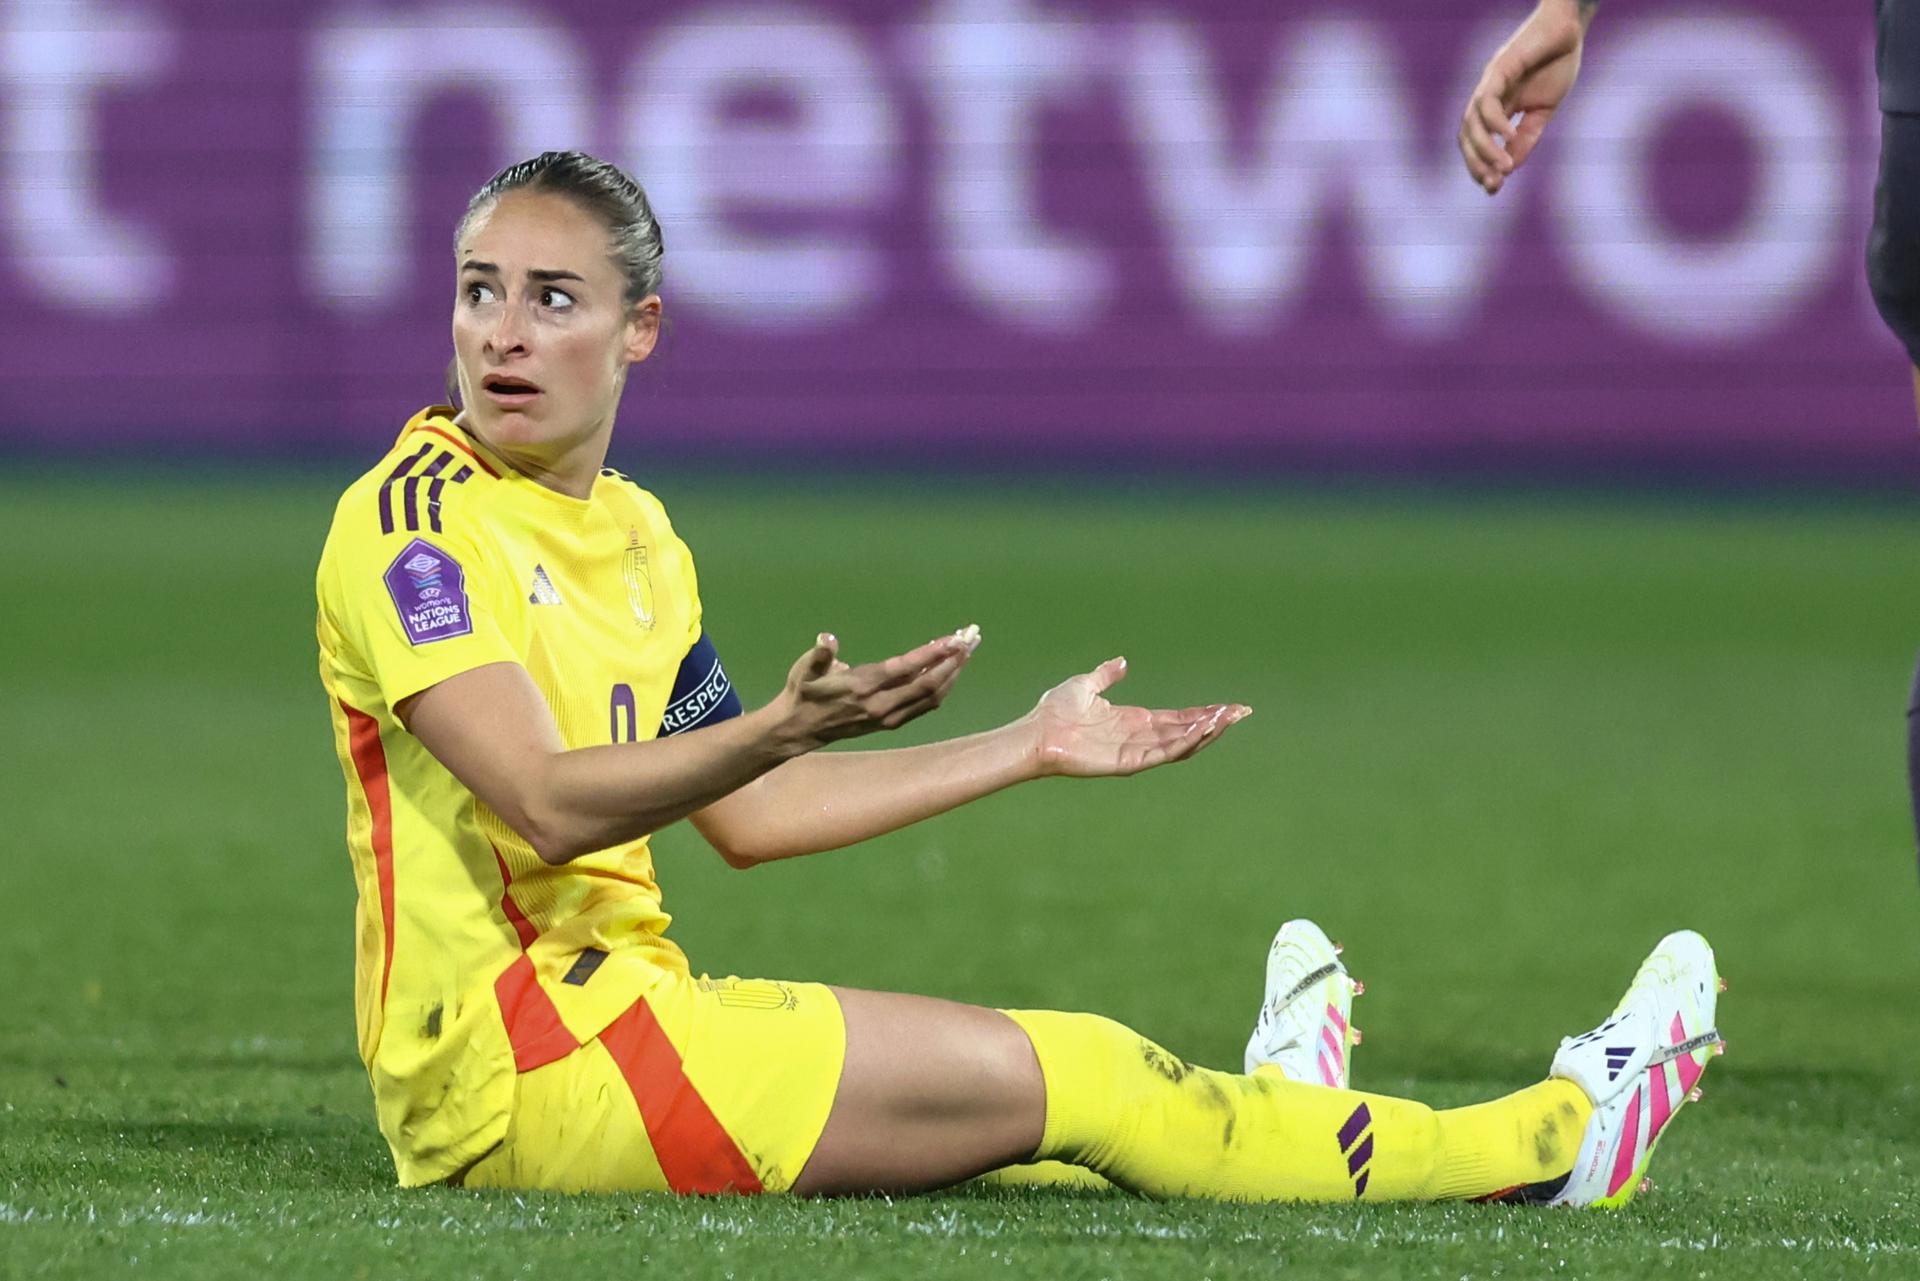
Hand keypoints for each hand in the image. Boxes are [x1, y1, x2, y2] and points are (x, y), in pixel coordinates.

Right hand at [768, 626, 978, 753]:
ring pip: (932, 697)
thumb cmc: (803, 691)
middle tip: (971, 639)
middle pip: (928, 684)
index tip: (953, 639)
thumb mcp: (804, 669)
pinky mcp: (893, 722)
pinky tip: (952, 672)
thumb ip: (819, 655)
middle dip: (953, 662)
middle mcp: (882, 704)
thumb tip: (826, 640)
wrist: (801, 729)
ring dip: (953, 674)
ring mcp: (890, 717)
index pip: (906, 669)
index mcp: (863, 686)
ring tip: (968, 651)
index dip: (932, 654)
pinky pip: (926, 705)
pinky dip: (944, 687)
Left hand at [1025, 656, 1249, 778]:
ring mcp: (1136, 751)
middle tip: (1241, 711)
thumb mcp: (1085, 685)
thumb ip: (1106, 675)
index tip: (1227, 706)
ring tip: (1229, 717)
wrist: (1037, 732)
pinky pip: (1164, 753)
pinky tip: (1203, 728)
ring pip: (1181, 744)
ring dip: (1206, 731)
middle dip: (1214, 722)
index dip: (1202, 712)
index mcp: (1133, 721)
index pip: (1176, 718)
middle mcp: (1139, 737)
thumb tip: (1123, 662)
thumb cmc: (1055, 711)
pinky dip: (1185, 741)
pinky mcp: (1129, 762)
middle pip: (1186, 731)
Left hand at [1459, 0, 1589, 194]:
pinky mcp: (1500, 68)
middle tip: (1492, 184)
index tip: (1493, 188)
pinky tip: (1507, 137)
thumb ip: (1526, 137)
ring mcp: (1490, 82)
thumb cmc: (1557, 63)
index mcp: (1496, 108)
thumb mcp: (1543, 111)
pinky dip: (1494, 122)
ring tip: (1503, 167)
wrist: (1569, 28)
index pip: (1476, 142)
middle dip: (1476, 163)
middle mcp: (1487, 96)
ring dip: (1485, 149)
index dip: (1480, 165)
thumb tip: (1511, 167)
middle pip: (1466, 136)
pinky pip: (1488, 100)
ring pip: (1472, 122)